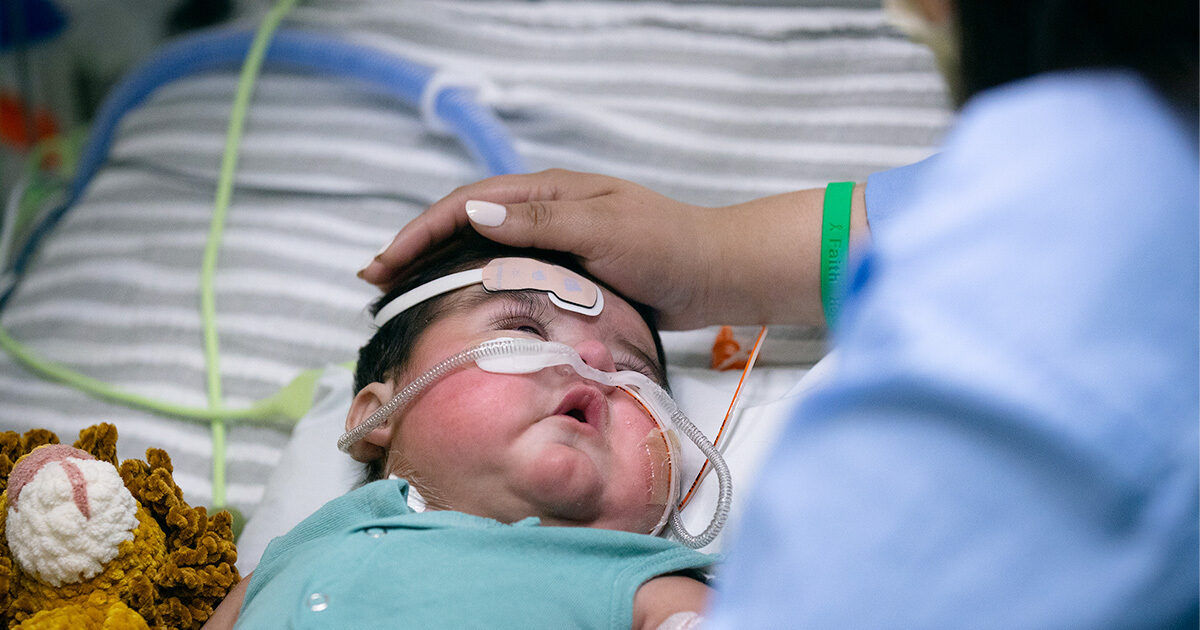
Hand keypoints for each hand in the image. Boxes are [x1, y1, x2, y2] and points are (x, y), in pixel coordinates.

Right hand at [359, 169, 729, 329]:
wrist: (716, 273)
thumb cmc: (666, 248)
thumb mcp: (602, 230)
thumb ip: (541, 223)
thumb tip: (474, 211)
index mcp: (549, 192)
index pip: (467, 204)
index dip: (419, 232)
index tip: (383, 265)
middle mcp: (547, 212)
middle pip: (466, 223)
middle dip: (417, 249)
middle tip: (376, 282)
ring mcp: (557, 241)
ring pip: (484, 249)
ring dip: (441, 268)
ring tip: (404, 296)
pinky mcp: (569, 270)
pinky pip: (511, 273)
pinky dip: (477, 284)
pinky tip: (462, 306)